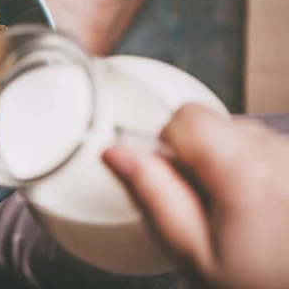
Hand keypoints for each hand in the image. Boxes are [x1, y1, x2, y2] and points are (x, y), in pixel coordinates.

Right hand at [103, 105, 288, 288]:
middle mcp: (276, 153)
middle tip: (203, 201)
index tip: (176, 181)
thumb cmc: (258, 282)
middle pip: (210, 123)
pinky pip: (261, 146)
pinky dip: (250, 167)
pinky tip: (254, 203)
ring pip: (234, 132)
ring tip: (233, 206)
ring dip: (224, 161)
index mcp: (244, 171)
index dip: (167, 147)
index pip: (185, 117)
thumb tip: (116, 154)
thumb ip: (151, 194)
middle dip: (196, 155)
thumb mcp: (190, 250)